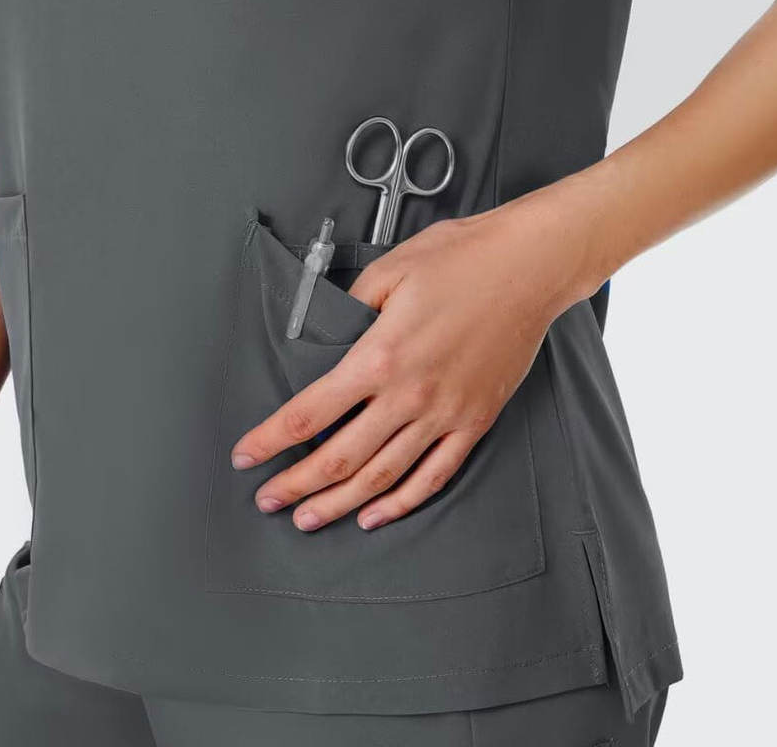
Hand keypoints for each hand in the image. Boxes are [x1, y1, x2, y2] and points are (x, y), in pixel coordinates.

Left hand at [231, 184, 598, 531]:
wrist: (530, 266)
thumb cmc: (462, 258)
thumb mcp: (389, 271)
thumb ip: (350, 308)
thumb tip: (328, 339)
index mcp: (379, 356)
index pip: (309, 413)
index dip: (271, 440)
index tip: (246, 456)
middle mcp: (409, 395)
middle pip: (339, 456)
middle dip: (295, 484)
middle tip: (266, 500)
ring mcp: (446, 413)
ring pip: (383, 475)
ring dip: (340, 503)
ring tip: (308, 518)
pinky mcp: (475, 420)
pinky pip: (435, 474)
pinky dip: (403, 501)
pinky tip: (378, 515)